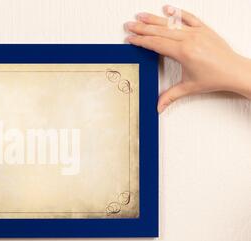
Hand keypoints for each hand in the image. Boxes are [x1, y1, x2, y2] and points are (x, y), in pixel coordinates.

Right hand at [125, 5, 250, 111]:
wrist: (234, 71)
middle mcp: (189, 39)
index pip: (156, 44)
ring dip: (154, 19)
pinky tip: (167, 9)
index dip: (141, 41)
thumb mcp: (188, 87)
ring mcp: (197, 32)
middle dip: (142, 28)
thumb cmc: (215, 77)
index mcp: (183, 52)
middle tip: (129, 26)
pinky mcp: (204, 29)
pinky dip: (176, 13)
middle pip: (159, 31)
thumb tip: (158, 106)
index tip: (131, 39)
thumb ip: (170, 96)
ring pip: (170, 23)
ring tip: (141, 16)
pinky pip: (188, 17)